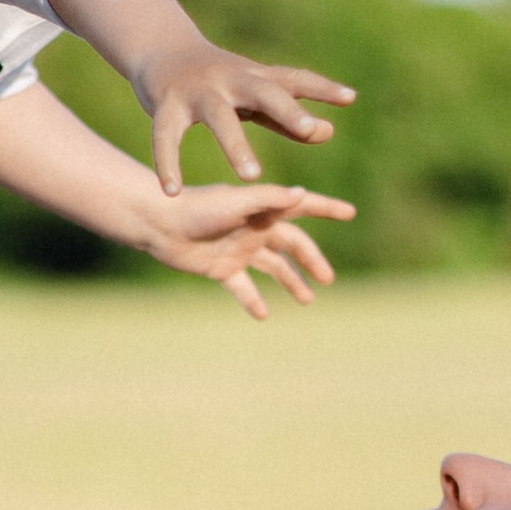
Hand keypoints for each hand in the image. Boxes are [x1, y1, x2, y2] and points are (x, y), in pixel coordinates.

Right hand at [125, 31, 355, 191]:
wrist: (160, 49)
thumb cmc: (218, 80)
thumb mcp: (254, 96)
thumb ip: (287, 117)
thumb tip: (328, 132)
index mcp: (256, 78)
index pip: (295, 79)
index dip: (322, 88)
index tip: (349, 97)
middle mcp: (231, 80)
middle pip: (263, 92)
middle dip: (286, 109)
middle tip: (307, 127)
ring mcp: (198, 91)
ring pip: (219, 118)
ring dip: (237, 146)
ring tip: (254, 177)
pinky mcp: (166, 105)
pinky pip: (166, 136)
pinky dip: (168, 163)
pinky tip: (173, 191)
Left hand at [134, 179, 353, 319]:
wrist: (159, 224)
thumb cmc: (197, 207)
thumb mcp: (237, 202)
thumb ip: (269, 199)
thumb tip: (302, 194)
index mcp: (263, 209)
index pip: (302, 207)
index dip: (327, 209)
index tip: (351, 212)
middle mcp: (255, 228)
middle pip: (292, 245)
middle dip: (311, 260)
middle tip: (328, 278)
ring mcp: (239, 249)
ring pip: (273, 267)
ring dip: (290, 282)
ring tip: (308, 300)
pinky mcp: (222, 268)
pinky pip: (243, 287)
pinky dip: (253, 300)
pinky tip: (263, 315)